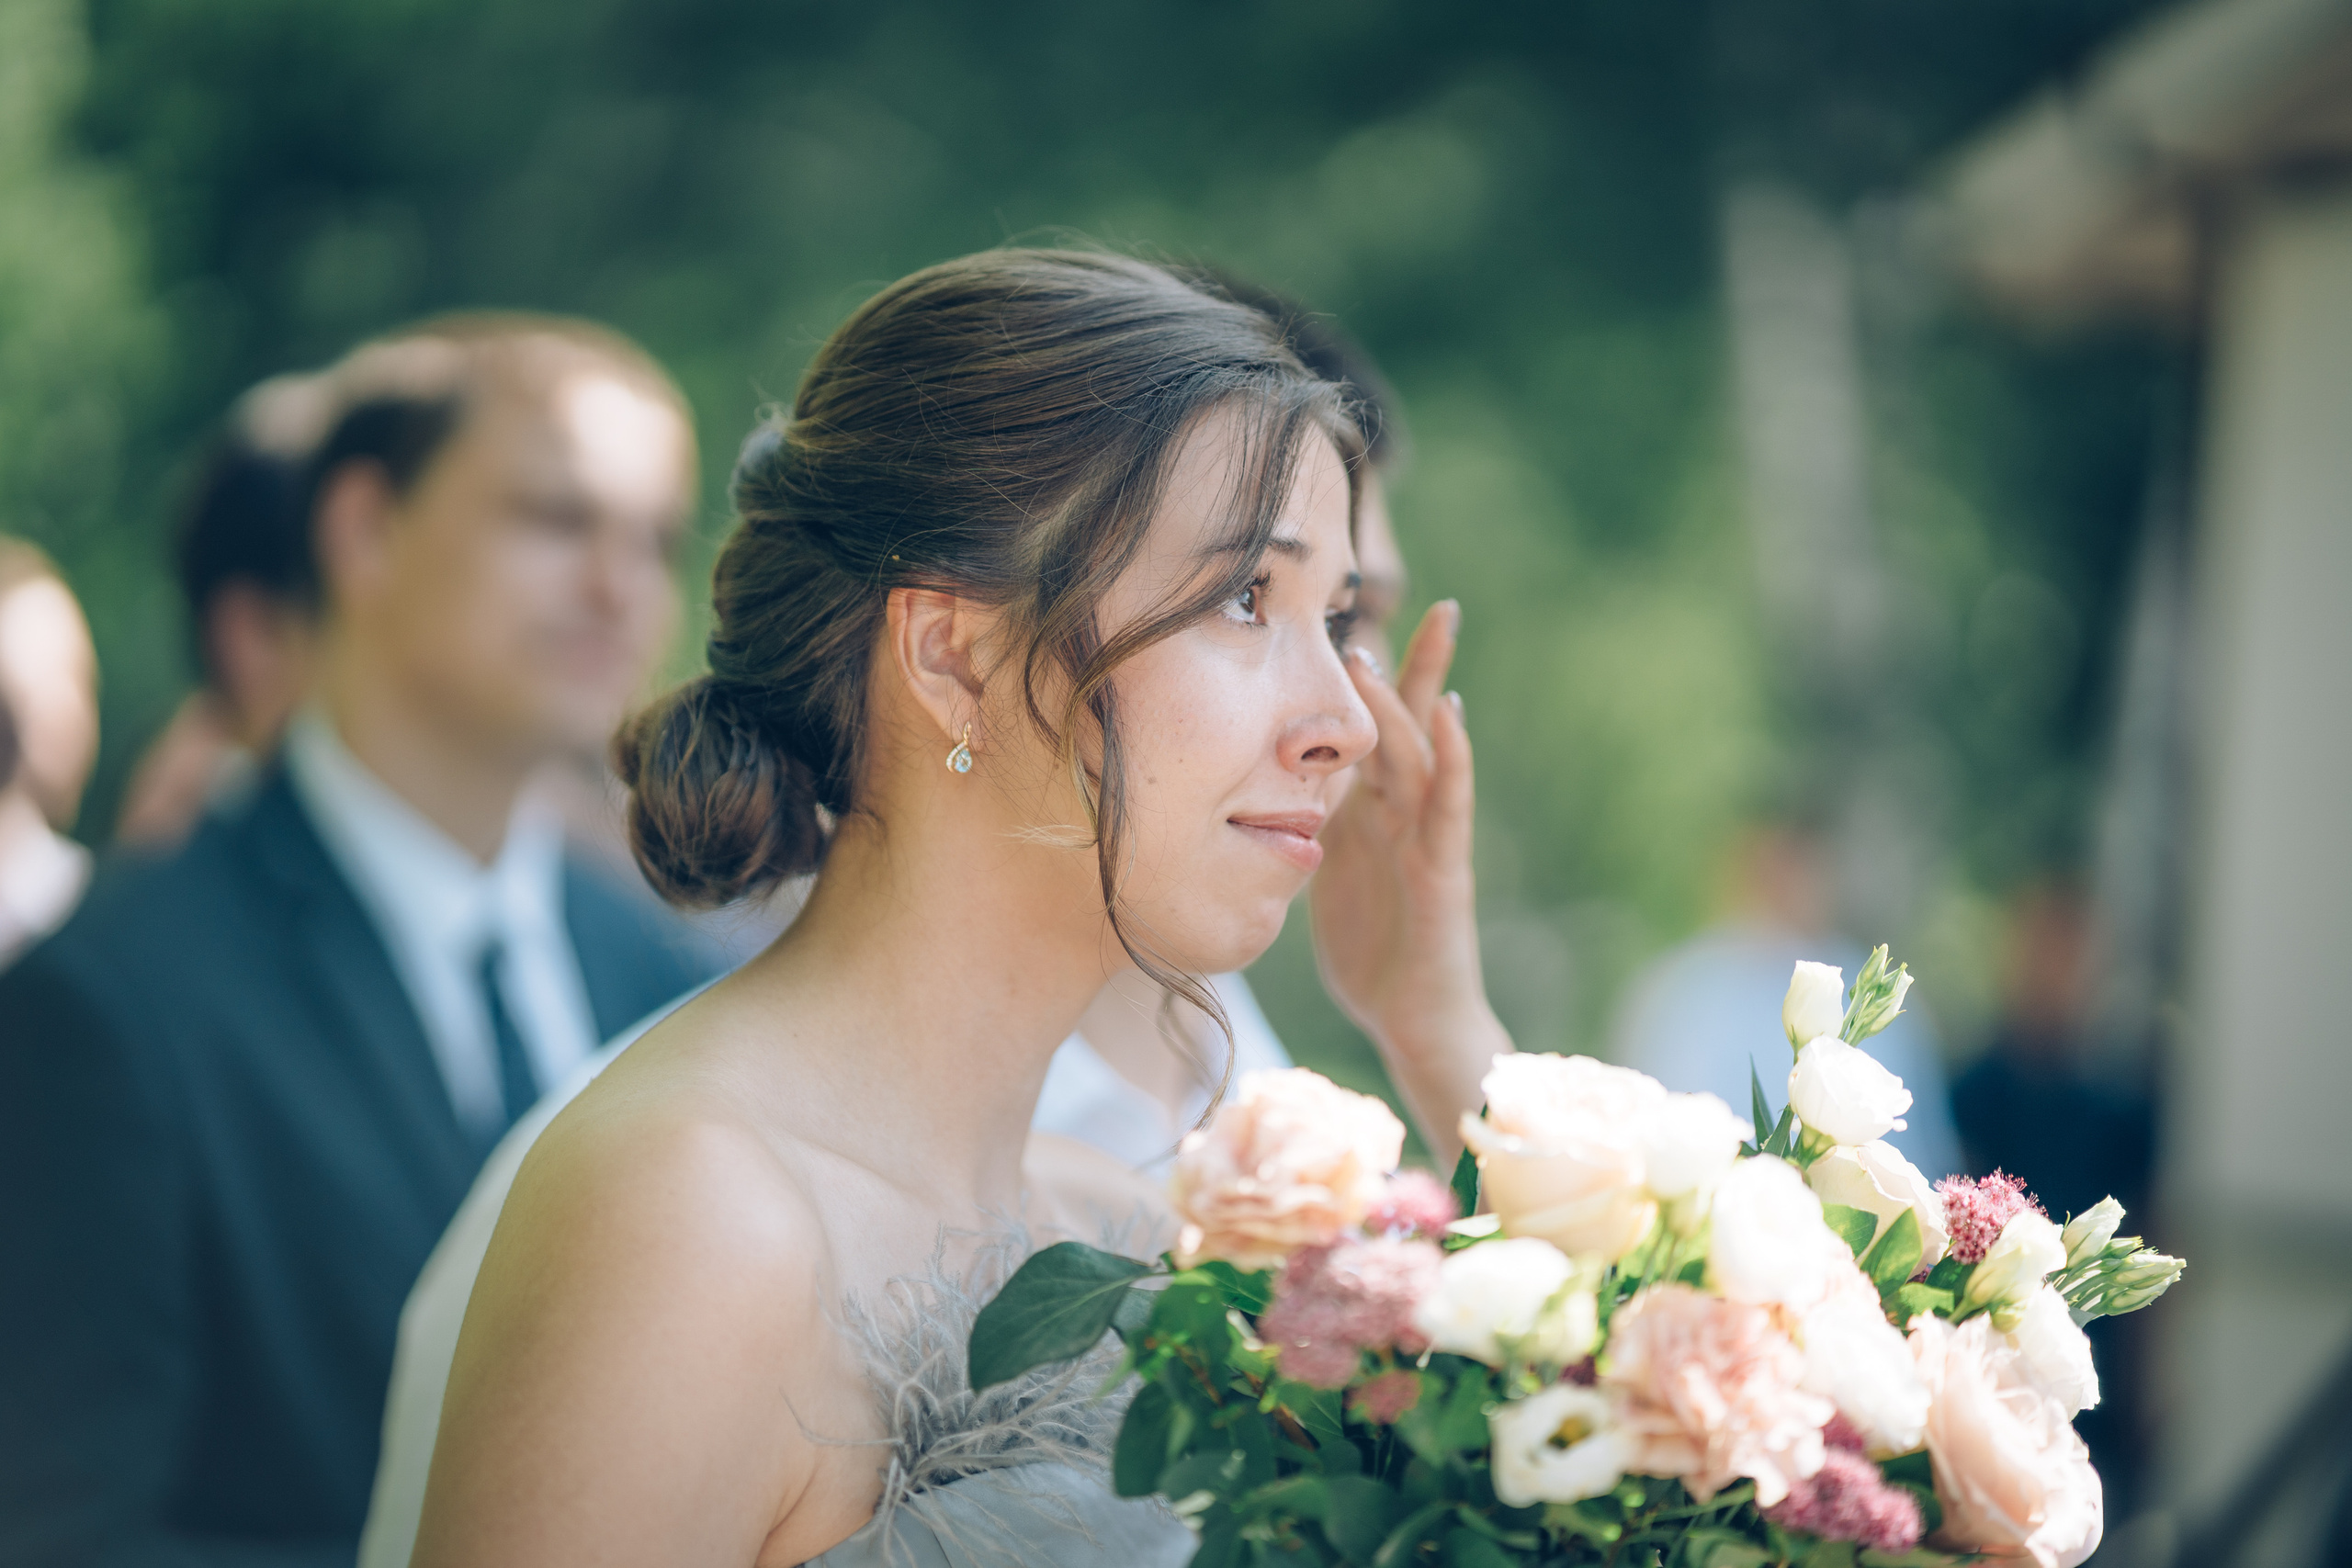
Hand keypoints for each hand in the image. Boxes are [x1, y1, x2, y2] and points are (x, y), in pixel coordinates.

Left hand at [1312, 601, 1512, 1166]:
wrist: (1411, 1020)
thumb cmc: (1371, 950)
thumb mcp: (1320, 873)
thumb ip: (1305, 828)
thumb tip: (1257, 793)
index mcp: (1374, 812)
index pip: (1374, 733)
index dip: (1369, 683)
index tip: (1353, 621)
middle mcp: (1407, 814)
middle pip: (1415, 725)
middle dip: (1422, 666)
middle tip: (1438, 604)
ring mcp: (1429, 838)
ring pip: (1424, 754)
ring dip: (1416, 699)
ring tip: (1406, 645)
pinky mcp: (1443, 870)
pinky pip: (1448, 805)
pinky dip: (1453, 755)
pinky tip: (1454, 713)